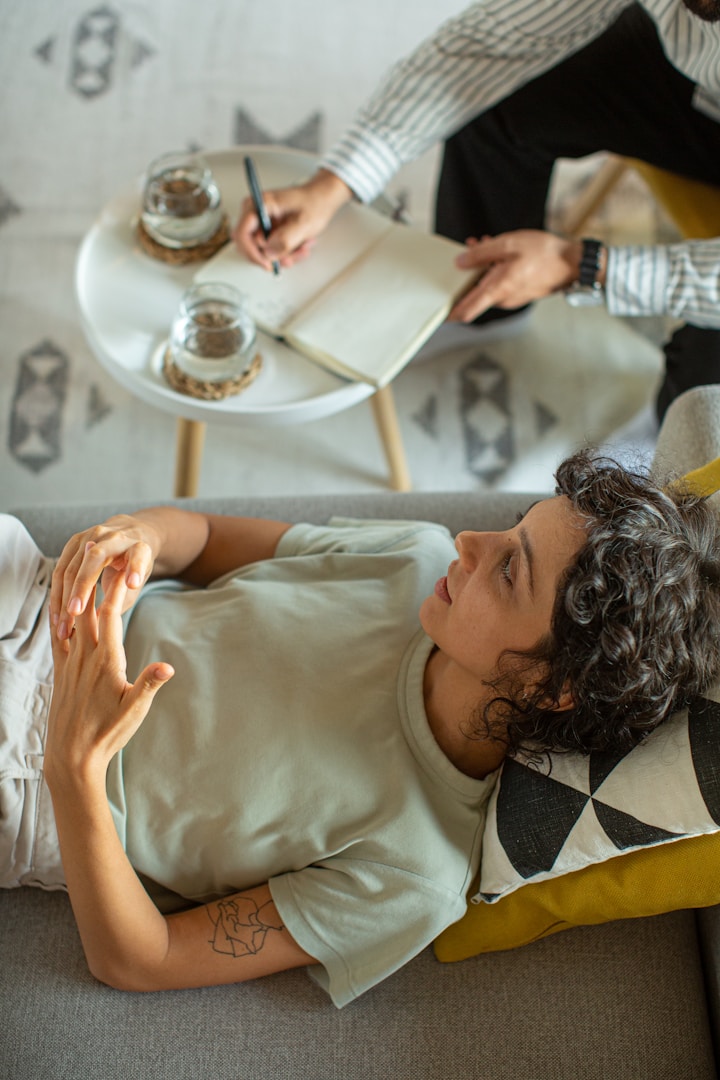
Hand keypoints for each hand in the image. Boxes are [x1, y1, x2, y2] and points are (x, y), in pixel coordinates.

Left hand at [46, 570, 173, 786]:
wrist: (72, 757)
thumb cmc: (107, 734)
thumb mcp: (135, 710)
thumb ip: (150, 683)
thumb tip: (169, 665)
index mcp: (106, 661)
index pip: (110, 615)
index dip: (116, 588)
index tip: (124, 565)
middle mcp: (84, 656)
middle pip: (88, 609)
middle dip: (96, 581)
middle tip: (103, 554)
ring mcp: (69, 663)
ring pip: (71, 619)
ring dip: (78, 593)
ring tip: (82, 571)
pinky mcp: (60, 672)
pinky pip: (58, 636)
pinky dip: (60, 616)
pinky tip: (60, 606)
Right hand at [51, 514, 161, 640]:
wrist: (127, 537)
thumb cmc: (134, 567)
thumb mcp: (137, 582)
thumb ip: (124, 599)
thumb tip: (101, 629)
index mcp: (138, 548)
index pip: (137, 556)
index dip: (135, 568)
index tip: (133, 584)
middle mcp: (115, 538)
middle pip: (94, 560)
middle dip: (81, 589)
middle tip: (73, 617)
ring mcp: (92, 536)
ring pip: (71, 567)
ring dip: (62, 597)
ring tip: (62, 625)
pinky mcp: (74, 542)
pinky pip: (60, 569)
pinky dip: (57, 593)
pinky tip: (56, 613)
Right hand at [233, 169, 352, 270]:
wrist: (321, 198)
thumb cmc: (314, 202)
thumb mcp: (304, 223)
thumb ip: (285, 239)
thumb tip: (269, 253)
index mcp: (260, 204)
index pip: (242, 234)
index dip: (253, 253)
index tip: (268, 263)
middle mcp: (255, 212)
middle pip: (249, 246)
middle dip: (271, 256)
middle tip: (290, 257)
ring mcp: (260, 222)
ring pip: (262, 251)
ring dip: (283, 255)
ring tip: (302, 248)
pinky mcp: (267, 230)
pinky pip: (270, 249)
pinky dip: (285, 252)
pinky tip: (299, 246)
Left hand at [448, 230, 584, 321]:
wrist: (573, 263)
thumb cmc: (544, 254)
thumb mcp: (508, 244)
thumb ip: (481, 254)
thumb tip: (460, 262)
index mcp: (496, 290)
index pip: (466, 311)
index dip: (450, 314)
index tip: (438, 313)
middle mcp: (502, 299)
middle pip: (475, 294)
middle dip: (468, 275)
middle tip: (468, 253)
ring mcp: (512, 298)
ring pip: (488, 286)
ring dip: (483, 268)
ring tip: (486, 246)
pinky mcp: (519, 294)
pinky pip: (500, 285)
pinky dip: (496, 271)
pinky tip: (501, 254)